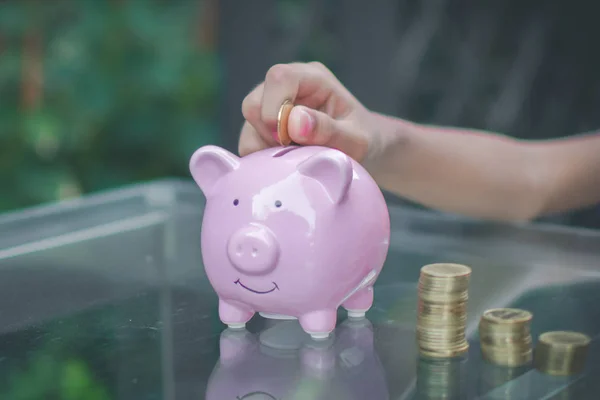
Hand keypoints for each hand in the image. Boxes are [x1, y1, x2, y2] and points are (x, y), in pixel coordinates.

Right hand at [238, 62, 379, 163]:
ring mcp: (273, 107)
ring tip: (295, 159)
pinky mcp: (265, 128)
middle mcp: (288, 87)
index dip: (275, 107)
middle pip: (254, 103)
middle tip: (295, 152)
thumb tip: (294, 122)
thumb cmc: (365, 141)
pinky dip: (263, 158)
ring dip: (266, 149)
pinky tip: (287, 164)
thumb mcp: (356, 140)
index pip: (279, 78)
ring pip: (249, 126)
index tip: (286, 138)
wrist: (367, 151)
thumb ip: (328, 130)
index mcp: (312, 78)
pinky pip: (249, 143)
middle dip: (269, 134)